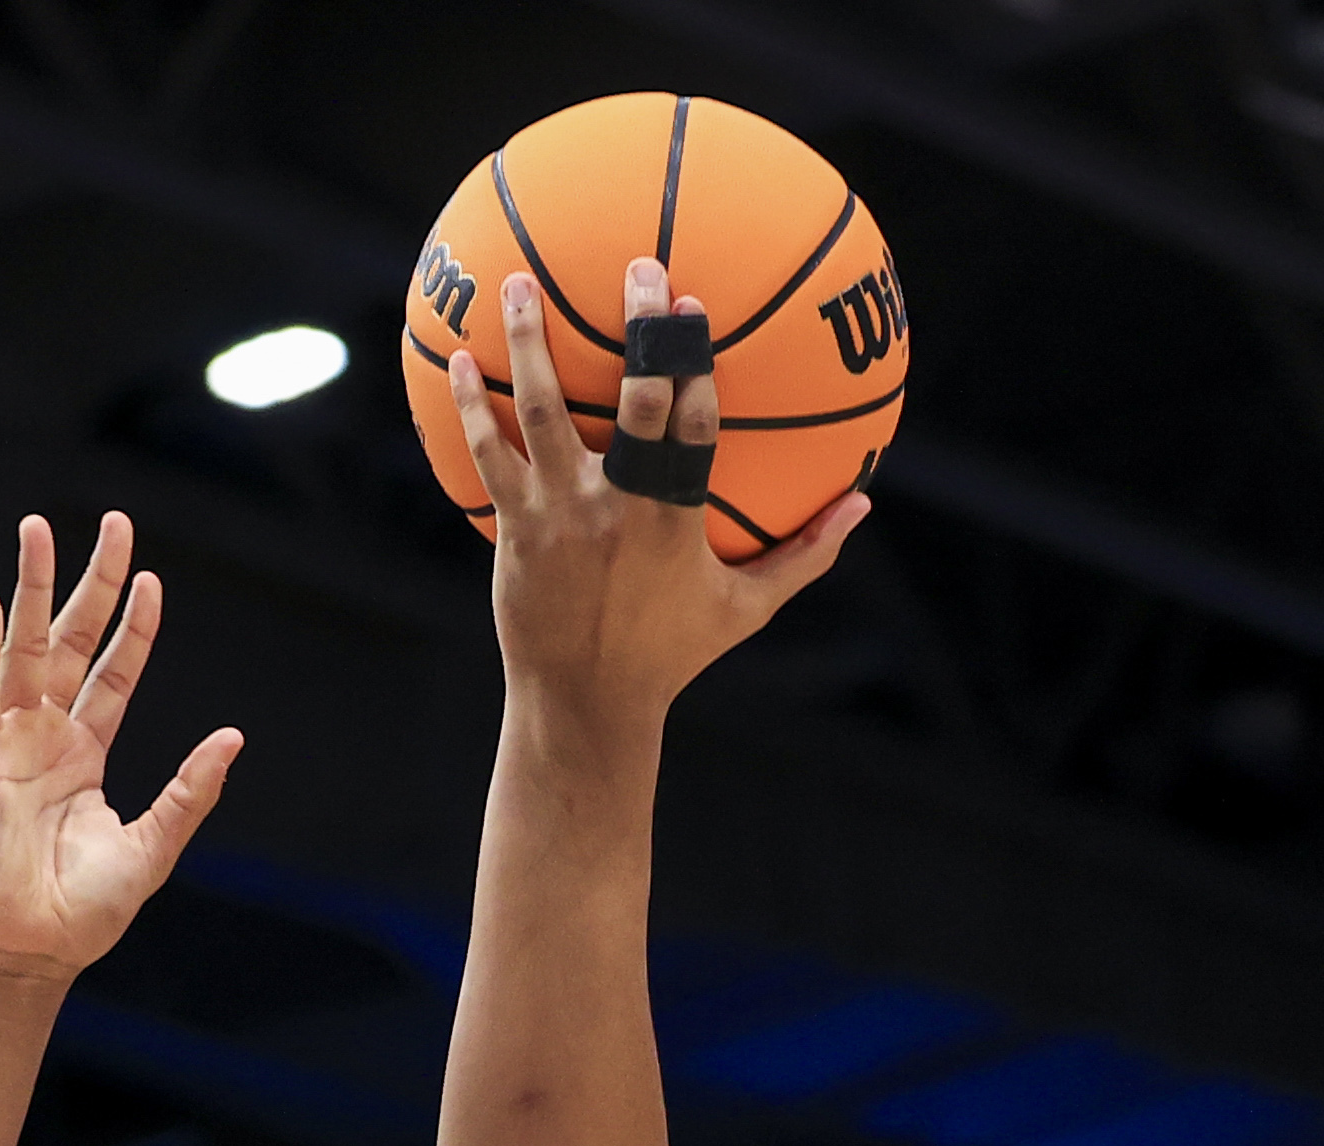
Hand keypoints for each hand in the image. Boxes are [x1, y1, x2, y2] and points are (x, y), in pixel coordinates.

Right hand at [0, 511, 243, 987]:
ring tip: (36, 530)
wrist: (33, 949)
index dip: (134, 627)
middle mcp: (46, 737)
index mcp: (85, 754)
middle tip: (110, 524)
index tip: (152, 581)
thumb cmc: (87, 911)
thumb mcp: (155, 845)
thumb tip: (233, 738)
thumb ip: (190, 791)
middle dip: (89, 582)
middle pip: (70, 641)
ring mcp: (9, 743)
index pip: (112, 673)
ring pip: (22, 649)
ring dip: (30, 590)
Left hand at [447, 258, 864, 730]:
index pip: (692, 424)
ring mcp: (560, 514)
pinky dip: (471, 405)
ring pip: (541, 413)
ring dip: (528, 344)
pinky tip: (459, 360)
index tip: (693, 301)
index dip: (693, 361)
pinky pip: (487, 455)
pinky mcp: (514, 529)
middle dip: (638, 330)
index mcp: (676, 516)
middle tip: (638, 268)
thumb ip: (807, 552)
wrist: (584, 700)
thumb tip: (864, 504)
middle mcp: (618, 507)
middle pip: (632, 402)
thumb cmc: (670, 653)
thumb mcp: (748, 607)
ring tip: (517, 283)